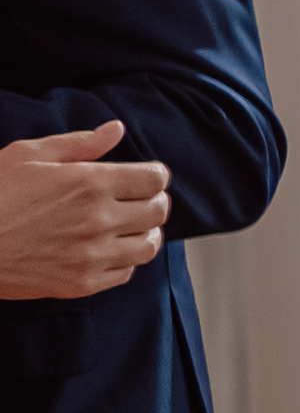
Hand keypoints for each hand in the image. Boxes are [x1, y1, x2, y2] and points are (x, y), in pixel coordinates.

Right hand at [0, 123, 170, 299]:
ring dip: (147, 232)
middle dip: (155, 201)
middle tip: (142, 199)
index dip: (155, 175)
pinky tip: (111, 248)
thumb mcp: (28, 155)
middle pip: (158, 211)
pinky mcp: (83, 283)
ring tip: (132, 225)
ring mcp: (92, 254)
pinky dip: (126, 260)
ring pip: (149, 245)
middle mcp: (98, 219)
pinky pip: (126, 273)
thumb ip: (79, 143)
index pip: (154, 179)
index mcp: (89, 183)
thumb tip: (116, 129)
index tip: (148, 176)